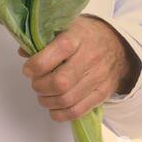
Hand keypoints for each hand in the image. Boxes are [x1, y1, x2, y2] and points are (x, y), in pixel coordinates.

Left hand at [18, 16, 139, 121]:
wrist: (117, 46)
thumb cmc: (86, 36)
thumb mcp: (65, 27)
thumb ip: (43, 39)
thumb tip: (24, 54)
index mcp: (76, 38)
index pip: (53, 55)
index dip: (35, 66)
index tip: (29, 69)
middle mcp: (89, 57)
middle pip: (59, 83)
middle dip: (40, 86)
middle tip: (36, 83)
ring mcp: (98, 77)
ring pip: (66, 100)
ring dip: (47, 101)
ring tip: (43, 95)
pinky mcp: (102, 93)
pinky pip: (77, 111)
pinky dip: (59, 114)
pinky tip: (54, 107)